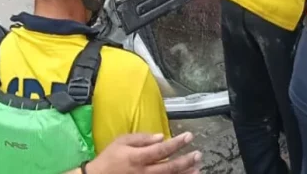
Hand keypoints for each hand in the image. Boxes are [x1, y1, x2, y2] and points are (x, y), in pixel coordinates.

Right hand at [84, 132, 201, 173]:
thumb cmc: (109, 158)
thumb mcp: (121, 142)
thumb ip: (141, 138)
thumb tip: (161, 136)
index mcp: (138, 157)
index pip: (161, 150)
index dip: (177, 143)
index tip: (189, 136)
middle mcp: (143, 172)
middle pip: (169, 168)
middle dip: (185, 161)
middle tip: (198, 154)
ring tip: (197, 169)